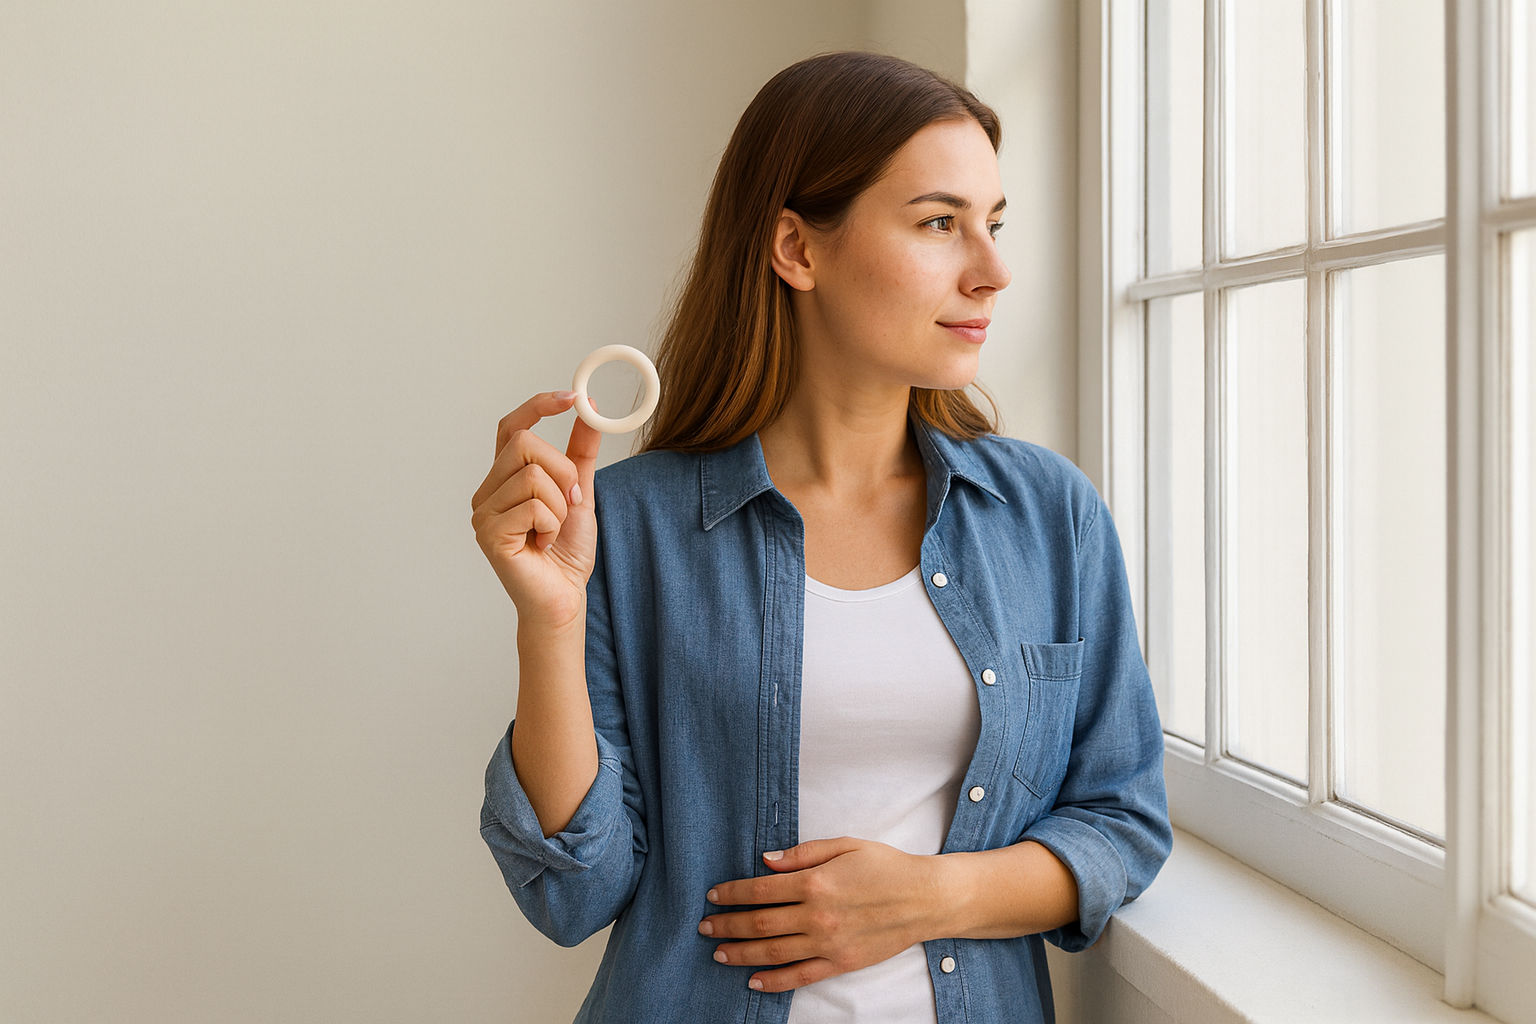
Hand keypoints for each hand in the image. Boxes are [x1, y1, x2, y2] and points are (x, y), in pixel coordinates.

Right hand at [470, 391, 602, 630]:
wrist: (562, 599)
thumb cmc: (565, 552)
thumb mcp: (579, 494)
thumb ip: (581, 453)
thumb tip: (590, 409)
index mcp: (505, 478)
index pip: (512, 426)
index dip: (539, 406)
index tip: (572, 398)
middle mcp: (487, 491)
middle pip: (525, 443)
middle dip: (562, 470)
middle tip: (570, 502)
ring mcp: (483, 512)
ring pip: (532, 474)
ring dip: (560, 504)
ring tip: (553, 530)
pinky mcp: (488, 534)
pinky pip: (532, 505)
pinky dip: (552, 524)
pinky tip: (544, 544)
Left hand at [698, 837, 943, 992]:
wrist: (925, 898)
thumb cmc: (886, 866)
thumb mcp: (845, 845)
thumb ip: (803, 853)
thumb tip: (766, 860)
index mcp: (816, 882)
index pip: (761, 889)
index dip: (732, 893)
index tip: (713, 895)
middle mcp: (817, 915)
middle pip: (760, 924)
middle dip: (727, 925)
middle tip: (704, 926)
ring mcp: (828, 943)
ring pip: (773, 953)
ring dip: (741, 954)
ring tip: (718, 952)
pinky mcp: (841, 963)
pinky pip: (800, 976)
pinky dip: (774, 982)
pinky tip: (753, 981)